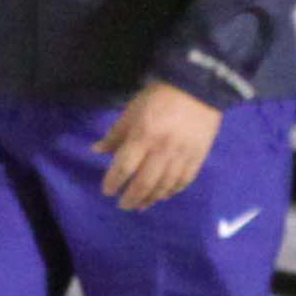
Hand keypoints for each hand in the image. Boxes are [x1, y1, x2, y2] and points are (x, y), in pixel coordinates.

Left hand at [92, 79, 223, 210]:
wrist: (197, 89)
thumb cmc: (158, 97)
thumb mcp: (132, 111)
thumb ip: (115, 134)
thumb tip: (97, 151)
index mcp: (142, 136)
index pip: (124, 167)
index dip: (113, 182)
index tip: (107, 191)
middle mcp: (162, 150)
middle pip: (144, 183)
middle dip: (131, 198)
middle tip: (122, 205)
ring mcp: (182, 156)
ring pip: (164, 186)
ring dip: (150, 199)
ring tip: (140, 205)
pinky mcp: (198, 159)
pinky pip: (183, 182)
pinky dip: (171, 192)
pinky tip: (162, 196)